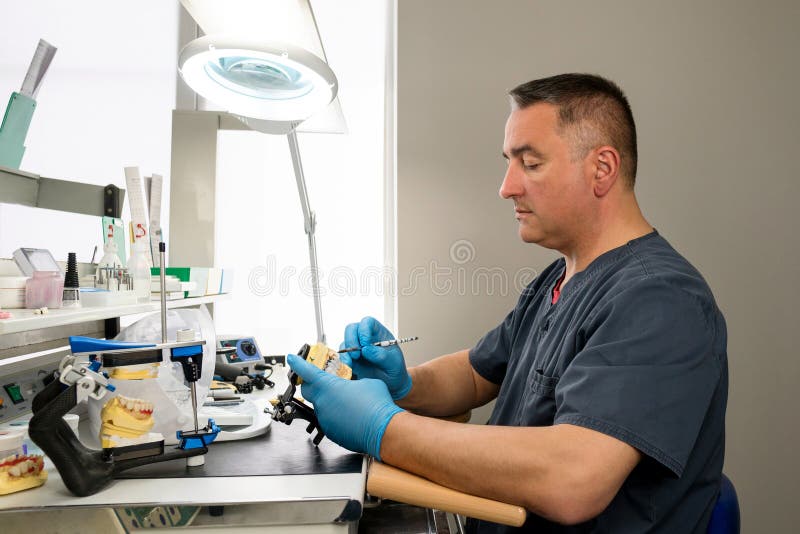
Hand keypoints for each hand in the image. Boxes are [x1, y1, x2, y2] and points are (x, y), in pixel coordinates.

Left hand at [288, 353, 402, 459]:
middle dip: (313, 384)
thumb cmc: (377, 405)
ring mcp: (325, 418)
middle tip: (325, 382)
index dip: (298, 363)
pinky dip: (335, 416)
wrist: (383, 429)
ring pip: (319, 406)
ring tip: (346, 402)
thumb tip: (352, 385)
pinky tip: (349, 415)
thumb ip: (352, 381)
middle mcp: (322, 402)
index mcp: (328, 386)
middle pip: (308, 390)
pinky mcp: (330, 431)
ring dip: (328, 401)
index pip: (307, 371)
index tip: (292, 359)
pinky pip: (328, 419)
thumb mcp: (366, 382)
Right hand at [339, 317, 412, 399]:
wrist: (390, 384)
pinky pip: (341, 357)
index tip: (365, 343)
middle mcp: (365, 337)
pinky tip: (349, 369)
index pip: (368, 322)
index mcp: (378, 332)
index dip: (364, 330)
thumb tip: (366, 349)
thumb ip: (382, 356)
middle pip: (352, 329)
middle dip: (351, 340)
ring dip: (346, 353)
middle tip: (356, 355)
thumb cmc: (394, 370)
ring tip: (352, 365)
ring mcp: (355, 347)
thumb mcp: (394, 364)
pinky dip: (343, 363)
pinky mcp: (349, 359)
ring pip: (344, 343)